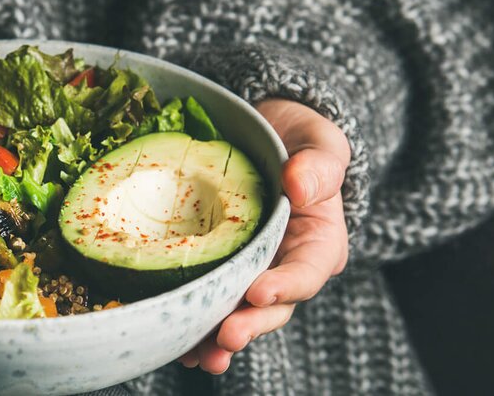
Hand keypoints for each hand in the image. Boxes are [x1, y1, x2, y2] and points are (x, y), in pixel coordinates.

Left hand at [179, 98, 349, 373]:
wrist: (265, 136)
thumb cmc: (298, 140)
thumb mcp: (319, 143)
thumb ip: (318, 165)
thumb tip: (299, 186)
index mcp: (318, 242)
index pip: (308, 271)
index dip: (285, 287)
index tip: (258, 293)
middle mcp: (285, 266)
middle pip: (272, 307)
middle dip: (249, 325)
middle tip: (225, 337)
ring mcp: (252, 272)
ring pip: (239, 313)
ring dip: (218, 338)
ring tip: (199, 356)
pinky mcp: (221, 270)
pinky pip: (209, 300)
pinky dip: (193, 321)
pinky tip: (174, 339)